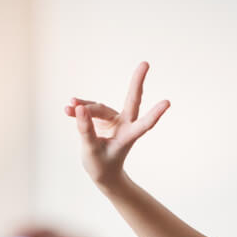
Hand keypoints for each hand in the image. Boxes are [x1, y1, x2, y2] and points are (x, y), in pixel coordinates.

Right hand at [65, 62, 169, 186]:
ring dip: (84, 107)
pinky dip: (79, 109)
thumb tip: (79, 108)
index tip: (167, 103)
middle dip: (137, 82)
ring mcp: (114, 119)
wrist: (103, 172)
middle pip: (131, 100)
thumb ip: (86, 130)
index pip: (143, 124)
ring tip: (68, 107)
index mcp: (128, 136)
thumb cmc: (101, 166)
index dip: (154, 114)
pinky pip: (90, 110)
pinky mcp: (103, 118)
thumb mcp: (91, 151)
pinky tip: (68, 108)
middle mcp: (125, 124)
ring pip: (99, 108)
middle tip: (145, 64)